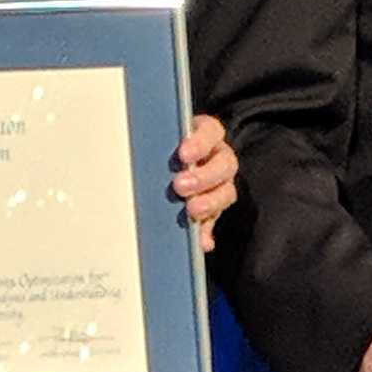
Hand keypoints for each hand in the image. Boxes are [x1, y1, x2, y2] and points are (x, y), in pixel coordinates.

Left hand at [169, 113, 236, 250]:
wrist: (170, 165)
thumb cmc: (163, 150)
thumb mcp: (163, 145)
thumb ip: (159, 148)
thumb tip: (144, 155)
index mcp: (206, 135)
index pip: (210, 132)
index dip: (200, 143)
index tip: (183, 154)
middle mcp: (218, 157)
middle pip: (224, 164)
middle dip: (203, 177)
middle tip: (180, 186)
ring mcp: (221, 183)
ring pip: (227, 191)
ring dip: (210, 203)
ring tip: (192, 211)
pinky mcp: (216, 206)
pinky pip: (217, 219)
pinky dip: (207, 230)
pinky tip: (201, 240)